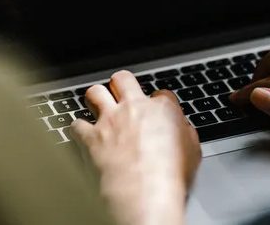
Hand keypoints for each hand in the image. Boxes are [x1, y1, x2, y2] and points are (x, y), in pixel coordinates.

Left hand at [71, 70, 200, 224]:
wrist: (145, 192)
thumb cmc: (171, 175)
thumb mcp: (193, 151)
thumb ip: (185, 133)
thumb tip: (183, 130)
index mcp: (163, 109)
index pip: (161, 93)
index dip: (159, 102)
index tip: (157, 111)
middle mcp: (134, 108)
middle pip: (123, 79)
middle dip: (122, 84)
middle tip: (122, 94)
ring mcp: (110, 121)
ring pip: (96, 92)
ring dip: (96, 98)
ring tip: (98, 106)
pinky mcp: (91, 137)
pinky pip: (76, 124)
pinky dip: (78, 129)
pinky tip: (83, 134)